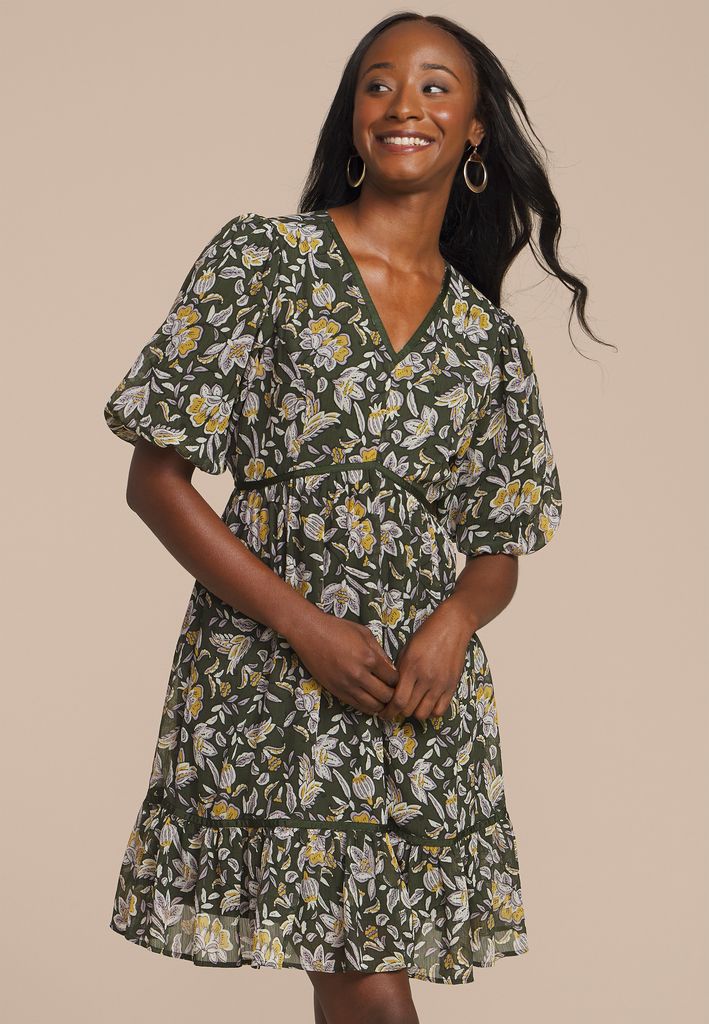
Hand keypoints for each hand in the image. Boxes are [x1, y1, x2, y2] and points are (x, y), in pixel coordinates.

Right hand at [285, 605, 398, 714]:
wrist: (310, 633)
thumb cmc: (337, 629)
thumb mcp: (365, 634)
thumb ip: (380, 653)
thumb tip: (391, 669)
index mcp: (369, 658)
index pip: (393, 679)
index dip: (398, 680)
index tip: (396, 678)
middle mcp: (359, 675)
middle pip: (386, 696)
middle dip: (392, 694)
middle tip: (392, 690)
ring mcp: (347, 685)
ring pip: (372, 706)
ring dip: (381, 704)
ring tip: (382, 698)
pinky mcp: (336, 691)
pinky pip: (357, 706)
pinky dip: (367, 706)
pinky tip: (370, 700)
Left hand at [377, 596, 475, 721]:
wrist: (452, 626)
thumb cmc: (426, 635)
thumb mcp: (406, 650)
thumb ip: (399, 671)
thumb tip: (391, 690)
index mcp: (411, 667)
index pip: (398, 700)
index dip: (388, 711)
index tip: (384, 713)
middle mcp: (426, 678)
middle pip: (409, 709)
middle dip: (398, 712)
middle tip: (395, 710)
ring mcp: (440, 684)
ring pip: (424, 713)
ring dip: (414, 713)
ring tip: (411, 706)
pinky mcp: (452, 686)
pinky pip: (440, 710)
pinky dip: (431, 712)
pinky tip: (426, 705)